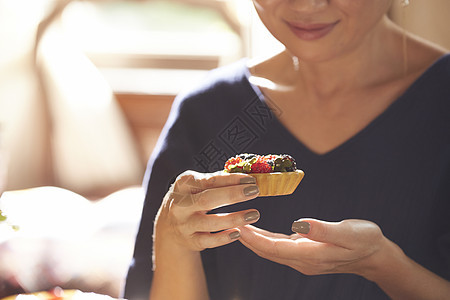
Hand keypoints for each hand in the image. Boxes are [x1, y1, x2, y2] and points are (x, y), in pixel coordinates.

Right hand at [154, 170, 260, 251]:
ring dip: (234, 218)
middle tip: (254, 191)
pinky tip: (238, 232)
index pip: (209, 180)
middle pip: (207, 199)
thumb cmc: (190, 199)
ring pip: (210, 222)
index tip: (250, 179)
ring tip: (254, 214)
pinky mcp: (190, 241)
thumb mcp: (196, 186)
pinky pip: (209, 241)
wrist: (169, 225)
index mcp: (183, 185)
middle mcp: (180, 205)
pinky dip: (224, 237)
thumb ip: (217, 182)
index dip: (231, 179)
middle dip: (233, 195)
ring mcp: (184, 224)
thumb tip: (246, 178)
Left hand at [238, 219, 386, 276]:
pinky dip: (266, 239)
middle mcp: (303, 260)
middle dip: (248, 239)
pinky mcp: (305, 254)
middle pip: (268, 251)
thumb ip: (323, 230)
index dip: (254, 239)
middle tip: (230, 222)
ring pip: (272, 250)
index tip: (239, 226)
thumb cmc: (365, 241)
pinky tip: (259, 232)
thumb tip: (298, 224)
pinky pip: (280, 247)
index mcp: (310, 255)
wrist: (375, 256)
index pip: (274, 249)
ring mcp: (303, 259)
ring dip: (255, 239)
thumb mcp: (348, 233)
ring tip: (239, 225)